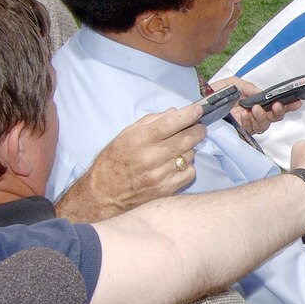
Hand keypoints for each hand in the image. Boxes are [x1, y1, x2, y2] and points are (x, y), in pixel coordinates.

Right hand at [56, 103, 205, 221]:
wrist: (104, 193)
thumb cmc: (115, 160)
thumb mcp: (126, 134)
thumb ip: (151, 121)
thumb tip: (175, 112)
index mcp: (139, 140)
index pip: (171, 123)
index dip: (188, 115)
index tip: (198, 110)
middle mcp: (150, 157)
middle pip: (186, 139)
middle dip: (198, 130)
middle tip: (199, 127)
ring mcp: (160, 175)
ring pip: (190, 155)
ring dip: (189, 149)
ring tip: (178, 149)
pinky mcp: (166, 189)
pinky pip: (189, 172)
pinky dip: (187, 166)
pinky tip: (177, 165)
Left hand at [210, 76, 298, 134]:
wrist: (200, 104)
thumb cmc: (215, 93)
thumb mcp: (233, 83)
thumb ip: (249, 87)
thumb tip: (262, 94)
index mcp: (254, 101)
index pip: (274, 103)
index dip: (287, 104)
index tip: (297, 101)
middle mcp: (254, 112)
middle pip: (275, 116)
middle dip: (280, 111)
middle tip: (278, 106)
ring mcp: (248, 122)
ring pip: (266, 124)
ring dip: (264, 116)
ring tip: (256, 109)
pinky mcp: (241, 131)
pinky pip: (252, 129)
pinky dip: (250, 121)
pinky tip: (245, 115)